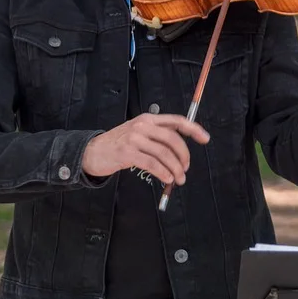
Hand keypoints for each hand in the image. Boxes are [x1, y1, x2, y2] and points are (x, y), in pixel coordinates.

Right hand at [82, 113, 209, 185]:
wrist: (92, 151)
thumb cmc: (118, 144)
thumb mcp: (138, 133)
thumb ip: (157, 137)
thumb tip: (180, 152)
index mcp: (148, 119)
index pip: (176, 121)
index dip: (193, 129)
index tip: (205, 138)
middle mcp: (143, 125)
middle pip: (173, 139)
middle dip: (184, 156)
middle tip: (186, 169)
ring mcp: (134, 138)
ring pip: (164, 153)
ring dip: (175, 168)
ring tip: (178, 179)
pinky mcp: (127, 152)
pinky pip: (152, 163)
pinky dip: (163, 172)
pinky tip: (166, 179)